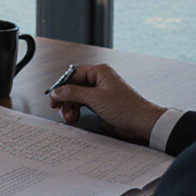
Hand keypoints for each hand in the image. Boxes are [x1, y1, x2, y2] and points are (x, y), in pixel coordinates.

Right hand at [48, 63, 165, 143]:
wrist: (142, 123)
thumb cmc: (127, 108)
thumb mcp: (95, 98)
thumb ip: (73, 93)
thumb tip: (56, 91)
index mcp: (99, 72)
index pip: (72, 74)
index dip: (61, 85)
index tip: (53, 97)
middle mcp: (99, 81)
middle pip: (73, 87)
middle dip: (66, 100)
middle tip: (60, 110)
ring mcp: (100, 94)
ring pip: (77, 98)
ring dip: (70, 108)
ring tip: (70, 118)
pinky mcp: (101, 106)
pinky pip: (83, 106)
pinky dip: (77, 112)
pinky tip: (75, 118)